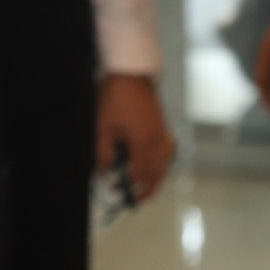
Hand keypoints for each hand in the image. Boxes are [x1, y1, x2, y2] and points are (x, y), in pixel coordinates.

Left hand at [97, 74, 175, 202]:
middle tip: (132, 198)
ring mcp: (162, 133)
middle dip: (145, 189)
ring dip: (153, 177)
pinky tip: (150, 162)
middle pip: (157, 175)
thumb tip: (103, 172)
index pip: (141, 177)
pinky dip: (160, 163)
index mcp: (143, 144)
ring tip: (141, 184)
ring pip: (164, 165)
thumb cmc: (116, 96)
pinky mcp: (162, 125)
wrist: (130, 71)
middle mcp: (157, 141)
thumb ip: (102, 154)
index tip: (114, 191)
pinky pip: (166, 152)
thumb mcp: (102, 127)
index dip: (129, 188)